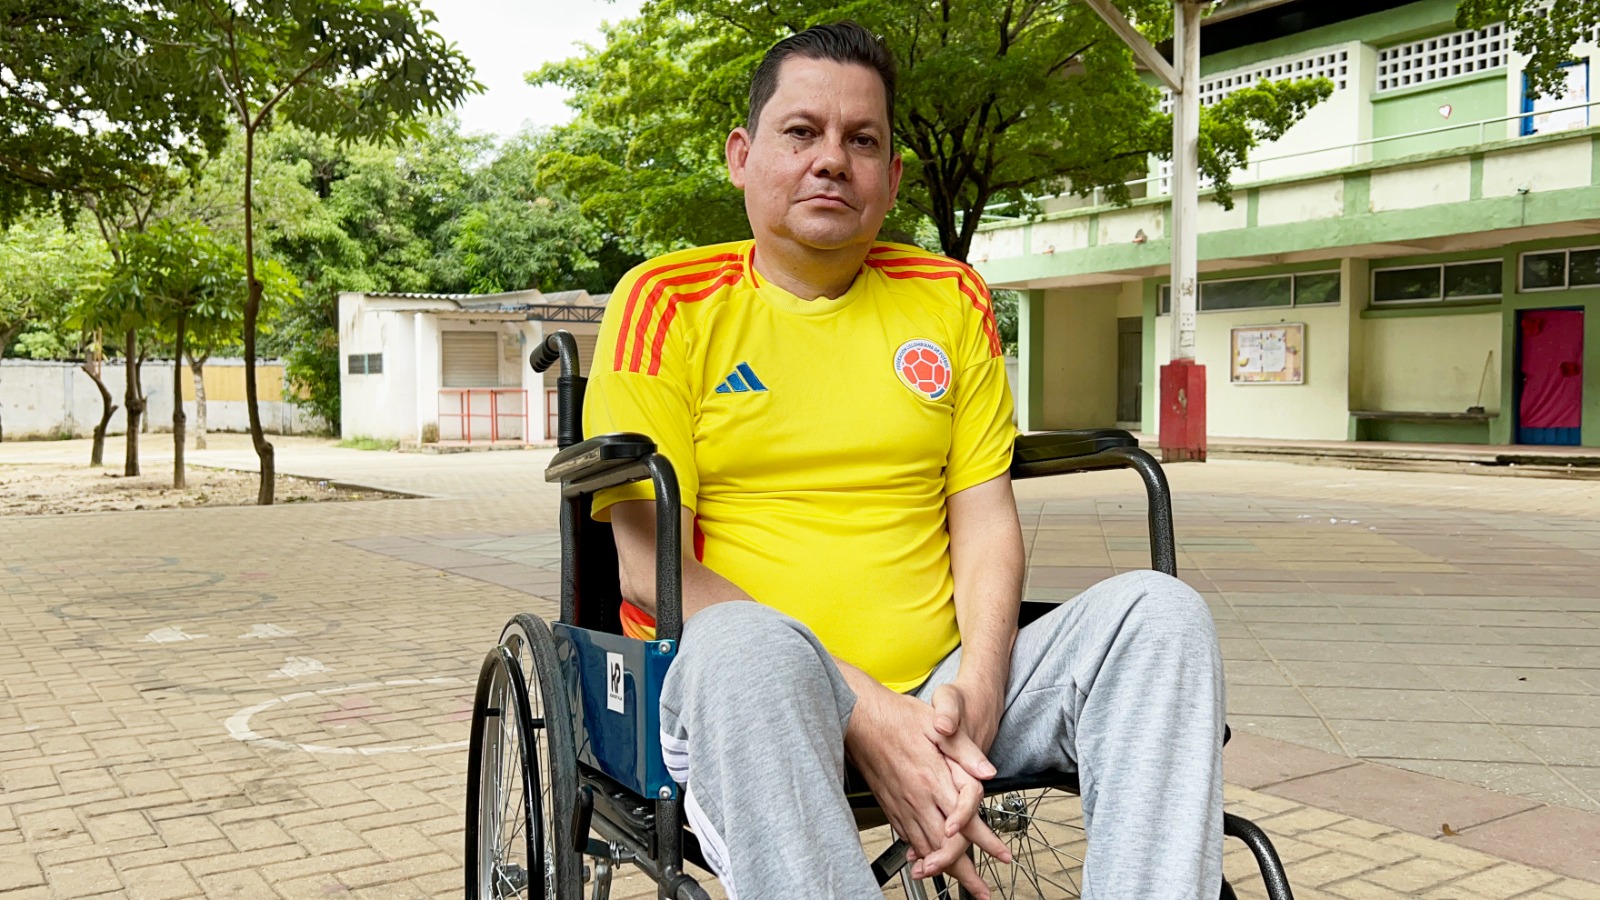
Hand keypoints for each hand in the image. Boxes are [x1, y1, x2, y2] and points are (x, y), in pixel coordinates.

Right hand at [846, 686, 1010, 896]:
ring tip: (963, 885)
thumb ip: (965, 750)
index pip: (964, 821)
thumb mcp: (937, 726)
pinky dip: (922, 856)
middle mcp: (916, 798)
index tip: (1002, 855)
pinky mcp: (890, 806)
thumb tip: (988, 770)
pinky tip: (929, 864)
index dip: (986, 842)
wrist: (859, 718)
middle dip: (967, 873)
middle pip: (945, 846)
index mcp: (932, 779)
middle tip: (983, 891)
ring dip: (945, 870)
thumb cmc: (897, 718)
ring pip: (926, 848)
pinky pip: (908, 839)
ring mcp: (901, 805)